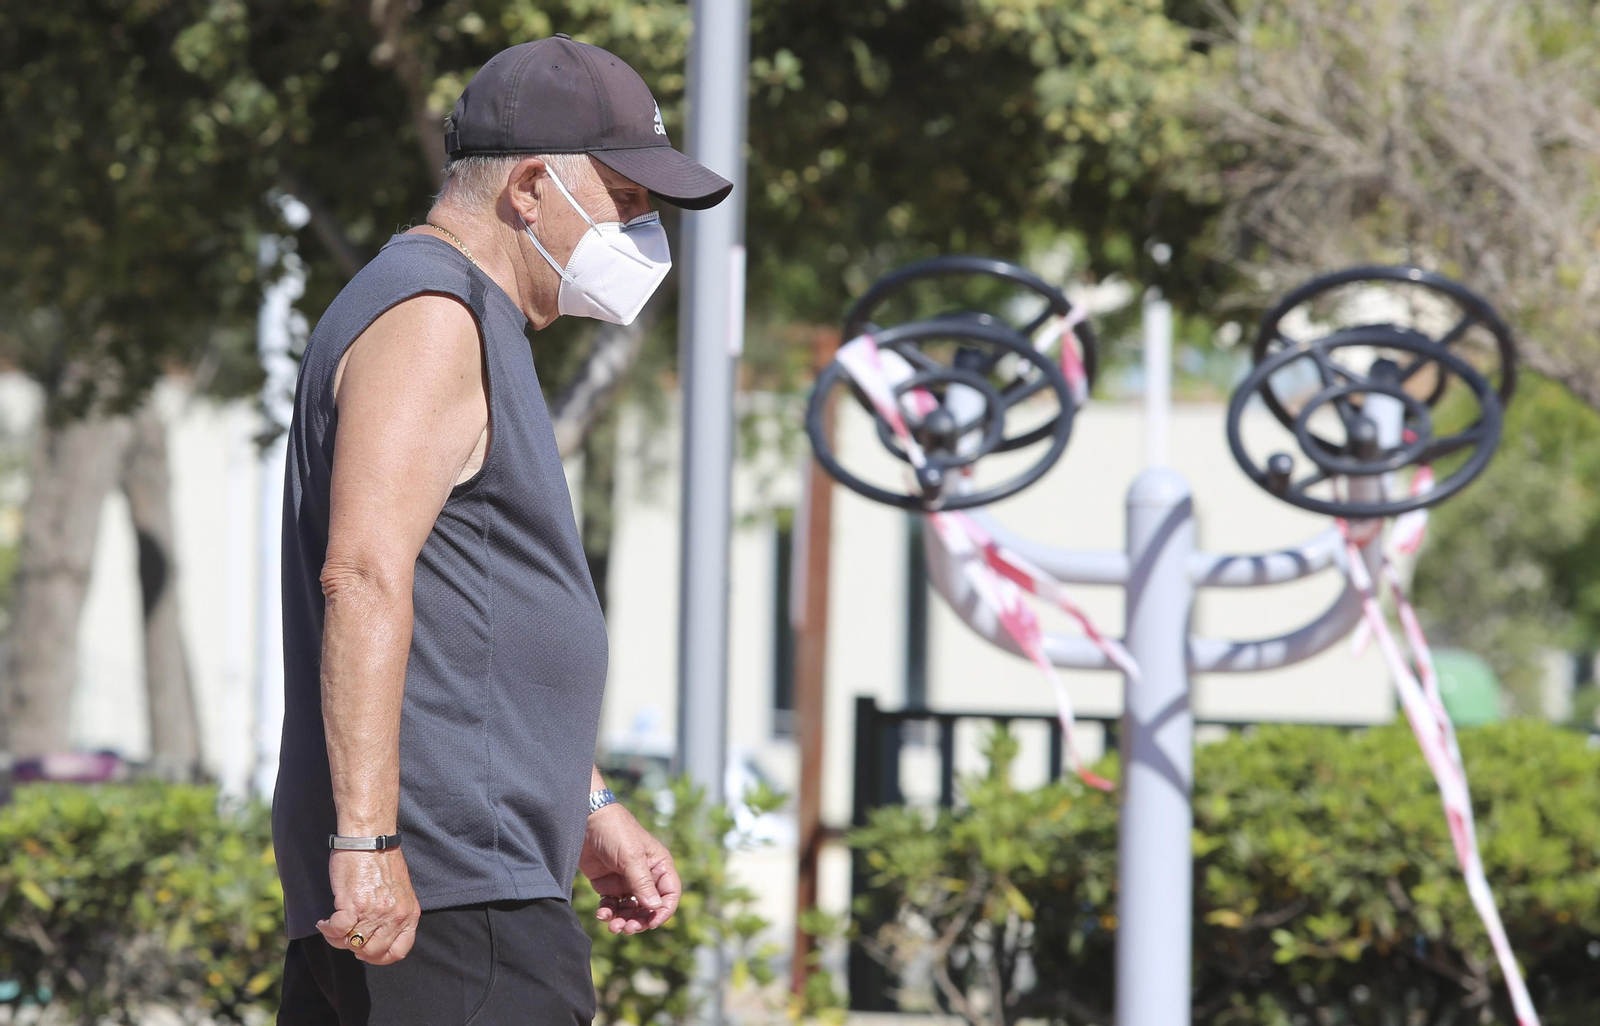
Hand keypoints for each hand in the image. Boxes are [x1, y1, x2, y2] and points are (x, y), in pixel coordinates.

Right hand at [316, 848, 421, 964]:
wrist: (370, 838)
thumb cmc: (382, 860)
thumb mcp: (400, 891)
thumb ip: (394, 913)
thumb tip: (378, 935)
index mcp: (409, 913)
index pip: (399, 952)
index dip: (379, 957)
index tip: (366, 950)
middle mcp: (394, 916)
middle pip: (372, 952)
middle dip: (356, 948)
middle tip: (347, 935)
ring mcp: (375, 912)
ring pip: (352, 943)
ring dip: (338, 938)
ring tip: (333, 926)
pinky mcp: (354, 904)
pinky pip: (338, 930)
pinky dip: (328, 930)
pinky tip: (325, 922)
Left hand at [579, 804, 680, 934]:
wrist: (585, 819)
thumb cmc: (615, 831)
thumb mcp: (631, 856)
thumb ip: (642, 883)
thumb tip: (655, 908)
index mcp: (658, 865)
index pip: (669, 894)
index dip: (663, 911)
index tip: (651, 923)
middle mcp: (645, 875)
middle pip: (649, 907)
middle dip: (639, 920)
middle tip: (627, 928)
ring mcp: (626, 881)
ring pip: (630, 910)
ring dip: (623, 920)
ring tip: (613, 926)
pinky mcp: (608, 884)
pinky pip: (612, 906)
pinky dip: (608, 913)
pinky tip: (602, 914)